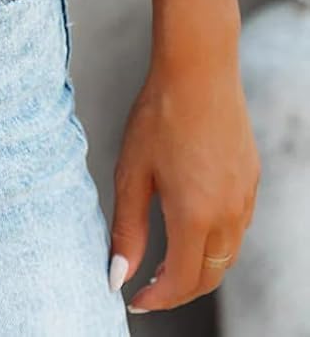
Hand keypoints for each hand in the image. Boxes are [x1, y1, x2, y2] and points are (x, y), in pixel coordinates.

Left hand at [108, 0, 260, 313]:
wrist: (198, 69)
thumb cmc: (158, 115)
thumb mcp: (132, 172)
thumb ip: (127, 229)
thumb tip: (118, 276)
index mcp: (195, 215)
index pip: (182, 281)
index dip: (157, 298)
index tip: (133, 299)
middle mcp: (229, 214)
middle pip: (209, 276)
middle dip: (178, 289)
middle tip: (147, 287)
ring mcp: (245, 198)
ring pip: (227, 256)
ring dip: (199, 268)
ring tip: (165, 262)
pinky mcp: (252, 181)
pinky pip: (237, 228)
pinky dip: (215, 242)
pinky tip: (190, 226)